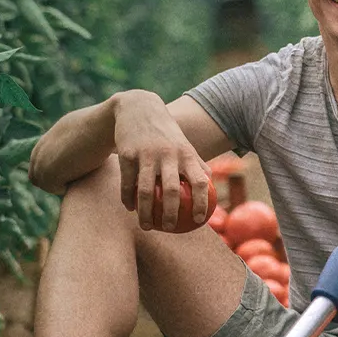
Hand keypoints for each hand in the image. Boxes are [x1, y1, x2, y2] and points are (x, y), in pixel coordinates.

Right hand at [109, 91, 210, 231]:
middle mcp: (168, 154)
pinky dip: (128, 198)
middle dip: (172, 213)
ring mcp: (146, 154)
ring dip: (145, 213)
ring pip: (145, 191)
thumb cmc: (165, 133)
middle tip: (171, 228)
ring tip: (147, 226)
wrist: (138, 108)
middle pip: (172, 191)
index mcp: (186, 154)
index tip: (201, 221)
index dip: (202, 203)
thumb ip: (197, 165)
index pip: (200, 182)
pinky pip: (127, 183)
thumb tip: (210, 190)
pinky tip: (130, 209)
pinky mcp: (127, 154)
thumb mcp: (184, 145)